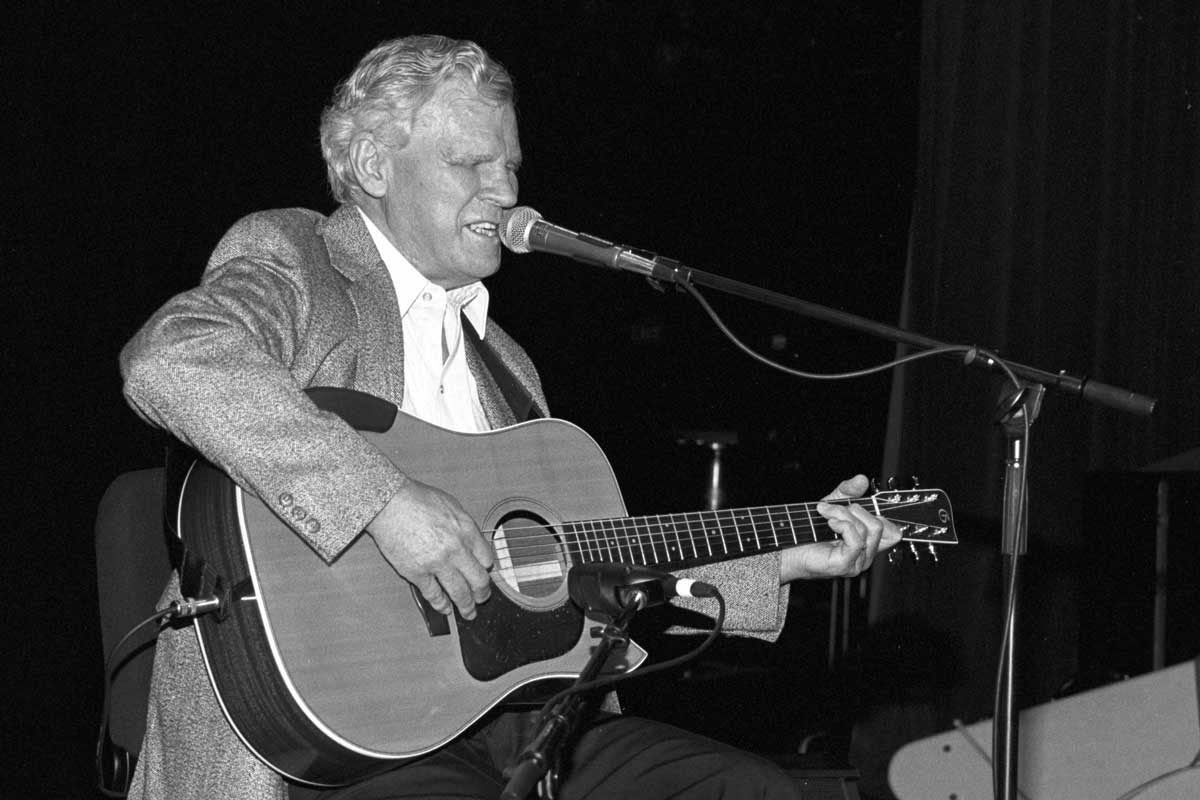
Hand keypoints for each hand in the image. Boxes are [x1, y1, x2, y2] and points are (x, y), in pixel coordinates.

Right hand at [366, 478, 494, 619]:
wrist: (389, 503)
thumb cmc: (417, 499)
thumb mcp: (451, 504)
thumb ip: (465, 525)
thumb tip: (472, 541)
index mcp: (467, 530)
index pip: (487, 558)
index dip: (486, 569)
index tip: (484, 574)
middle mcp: (456, 549)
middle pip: (479, 580)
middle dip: (483, 594)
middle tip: (482, 599)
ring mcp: (438, 563)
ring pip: (460, 593)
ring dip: (467, 606)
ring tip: (469, 613)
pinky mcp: (417, 573)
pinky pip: (434, 595)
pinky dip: (441, 605)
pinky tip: (445, 609)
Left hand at [779, 475, 901, 582]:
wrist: (789, 546)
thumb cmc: (810, 529)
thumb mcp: (833, 504)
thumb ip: (848, 492)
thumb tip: (862, 478)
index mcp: (869, 543)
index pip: (894, 532)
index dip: (879, 513)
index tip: (855, 504)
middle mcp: (867, 555)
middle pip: (879, 525)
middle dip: (854, 510)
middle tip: (832, 508)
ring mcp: (858, 562)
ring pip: (866, 529)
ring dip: (842, 514)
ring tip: (825, 514)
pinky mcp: (847, 565)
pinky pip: (856, 540)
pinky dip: (843, 525)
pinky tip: (830, 523)